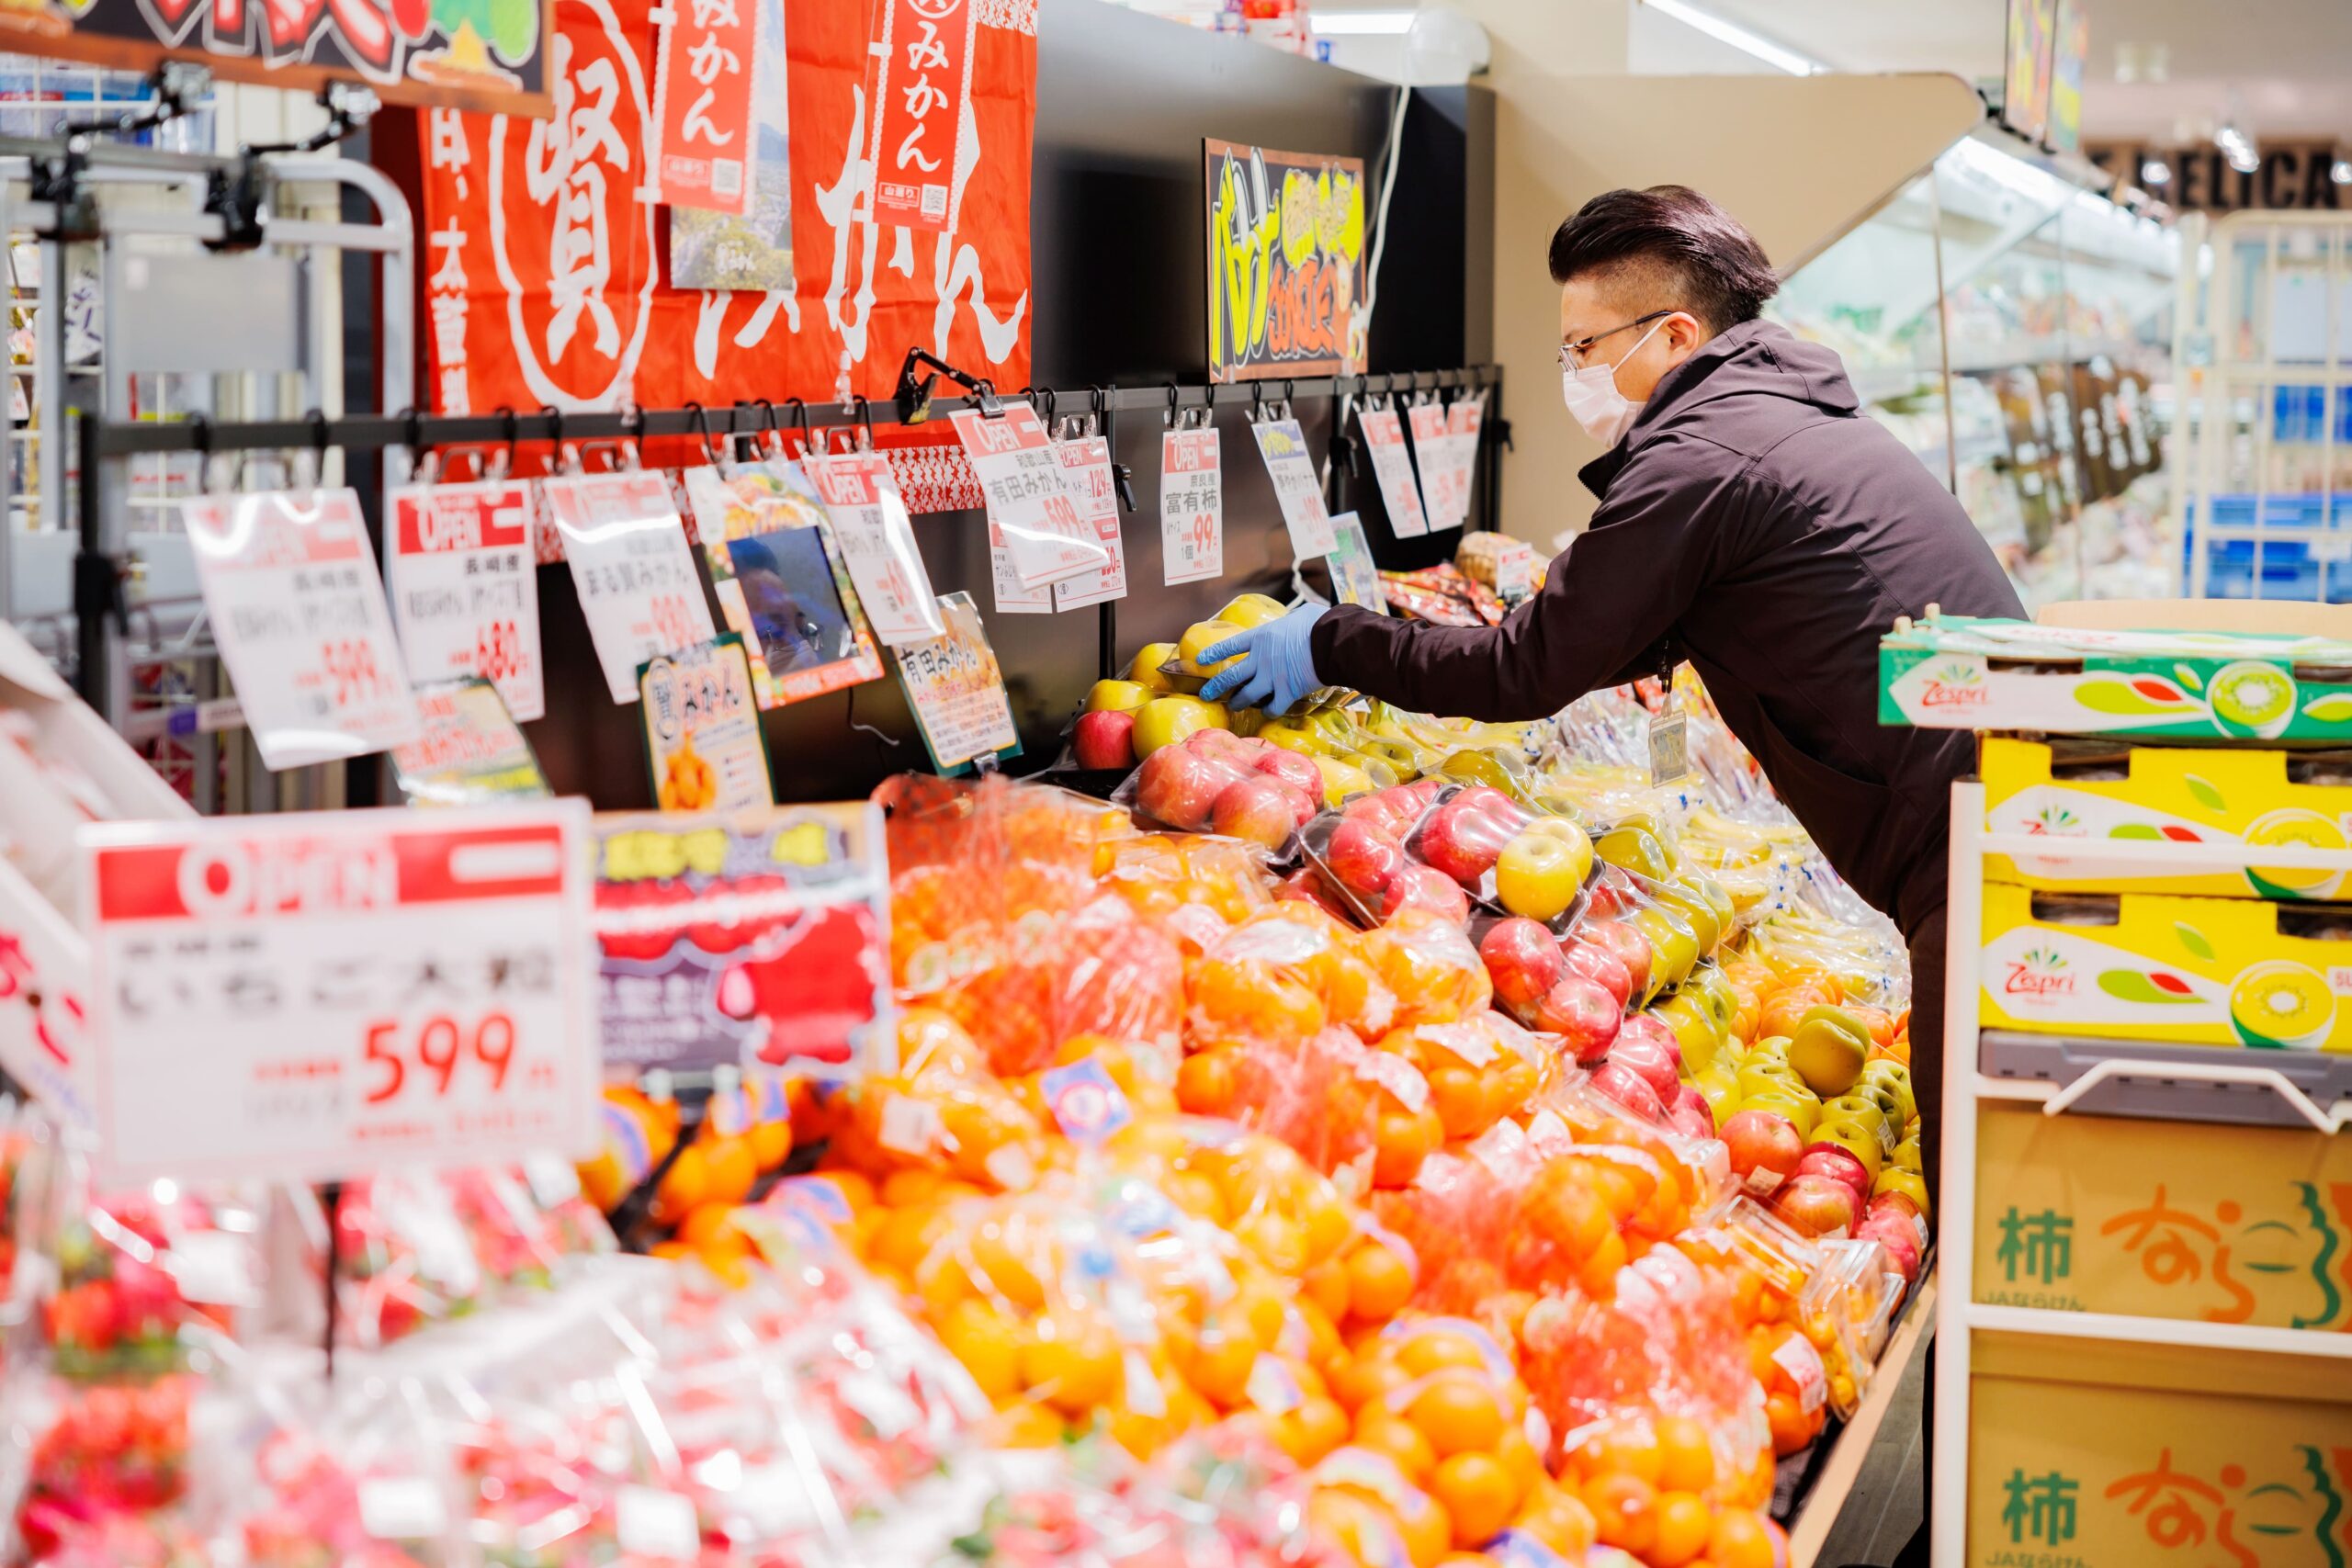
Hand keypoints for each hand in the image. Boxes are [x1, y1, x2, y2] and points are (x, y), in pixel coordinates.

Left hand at [1198, 603, 1326, 714]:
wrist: (1332, 642)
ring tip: (1233, 706)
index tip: (1200, 660)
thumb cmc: (1319, 624)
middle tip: (1205, 694)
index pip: (1230, 646)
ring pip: (1246, 695)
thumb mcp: (1300, 615)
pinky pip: (1272, 707)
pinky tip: (1268, 711)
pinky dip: (1269, 711)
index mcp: (1262, 637)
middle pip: (1231, 676)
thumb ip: (1290, 621)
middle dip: (1215, 687)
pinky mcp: (1287, 692)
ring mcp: (1273, 677)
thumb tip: (1294, 620)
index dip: (1214, 653)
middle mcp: (1261, 659)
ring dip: (1238, 702)